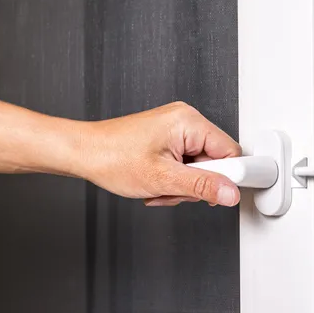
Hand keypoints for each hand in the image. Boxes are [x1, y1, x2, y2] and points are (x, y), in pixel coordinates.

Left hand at [76, 102, 241, 206]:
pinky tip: (155, 182)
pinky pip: (184, 164)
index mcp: (188, 121)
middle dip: (195, 183)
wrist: (83, 153)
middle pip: (215, 161)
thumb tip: (230, 192)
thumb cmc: (111, 157)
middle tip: (172, 188)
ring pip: (198, 167)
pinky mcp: (168, 139)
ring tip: (158, 186)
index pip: (231, 151)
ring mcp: (175, 129)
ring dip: (181, 184)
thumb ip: (201, 185)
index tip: (215, 192)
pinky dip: (172, 179)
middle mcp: (185, 120)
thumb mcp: (162, 178)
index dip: (225, 176)